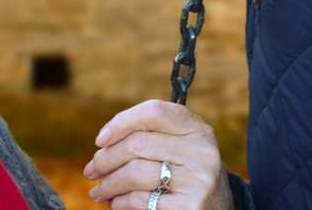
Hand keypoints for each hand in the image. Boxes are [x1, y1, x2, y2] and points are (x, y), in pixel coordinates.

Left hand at [83, 100, 232, 209]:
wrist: (220, 209)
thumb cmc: (189, 174)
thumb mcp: (182, 147)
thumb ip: (152, 136)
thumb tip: (104, 143)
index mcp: (197, 128)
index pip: (153, 111)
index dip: (121, 122)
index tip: (100, 140)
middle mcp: (201, 150)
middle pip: (138, 144)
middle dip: (106, 159)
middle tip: (91, 170)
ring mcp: (198, 179)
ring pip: (135, 173)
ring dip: (108, 184)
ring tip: (98, 191)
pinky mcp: (191, 206)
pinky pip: (142, 200)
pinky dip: (121, 202)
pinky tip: (115, 203)